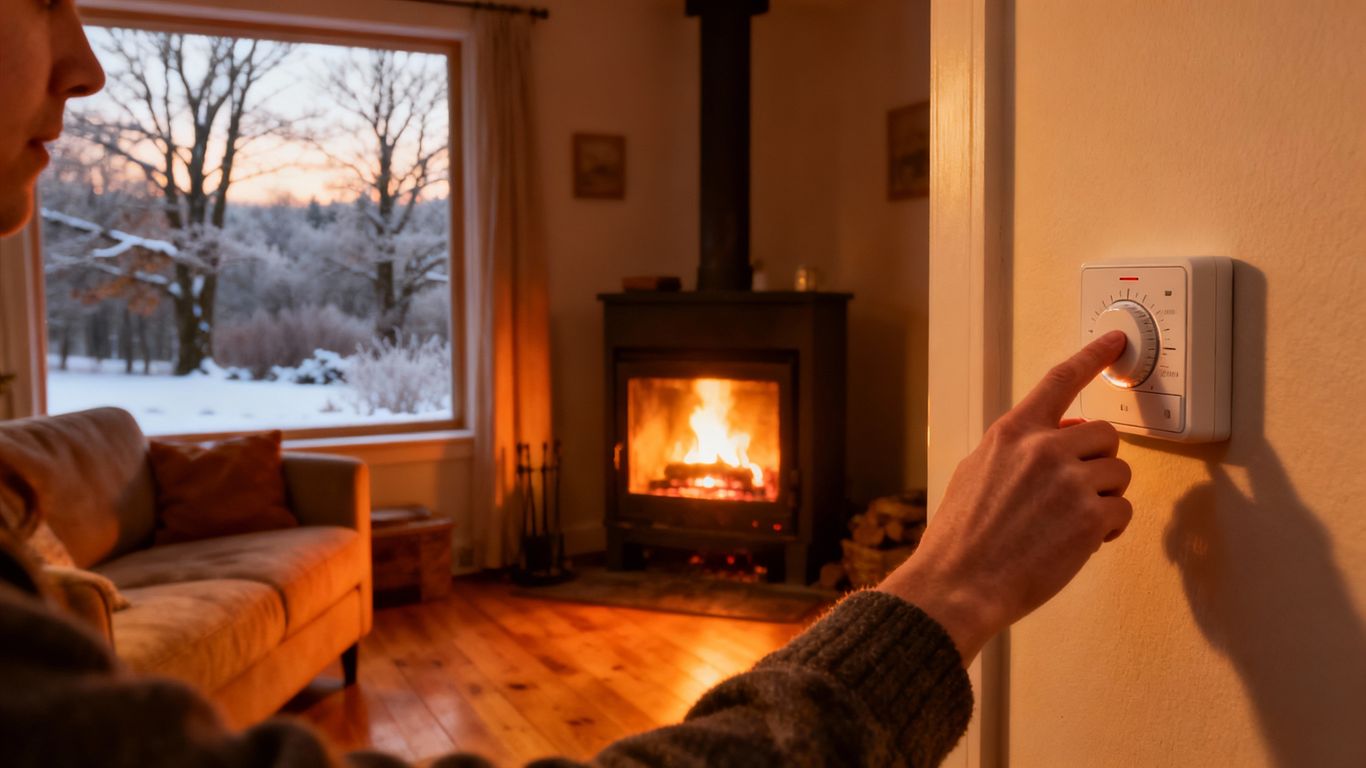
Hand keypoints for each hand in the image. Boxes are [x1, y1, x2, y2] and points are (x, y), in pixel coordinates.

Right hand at [878, 331, 1132, 663]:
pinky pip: (1122, 511)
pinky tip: (1080, 543)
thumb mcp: (975, 473)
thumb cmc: (960, 538)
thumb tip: (1058, 438)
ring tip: (1070, 522)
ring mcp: (1069, 482)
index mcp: (1012, 434)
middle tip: (1075, 492)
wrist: (958, 584)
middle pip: (1104, 436)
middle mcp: (1044, 448)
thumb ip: (1017, 450)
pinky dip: (1108, 530)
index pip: (1060, 381)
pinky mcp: (1090, 518)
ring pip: (1118, 474)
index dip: (1092, 357)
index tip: (1115, 342)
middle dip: (1097, 464)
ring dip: (1103, 498)